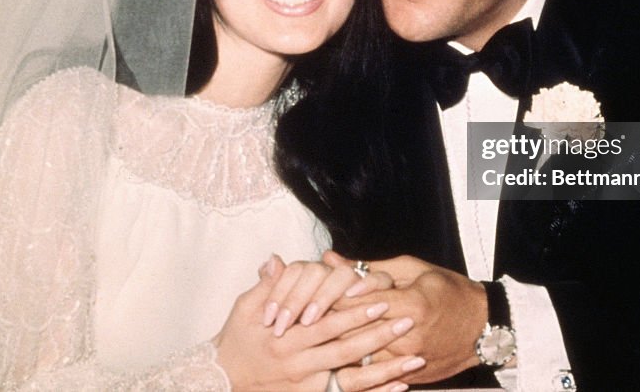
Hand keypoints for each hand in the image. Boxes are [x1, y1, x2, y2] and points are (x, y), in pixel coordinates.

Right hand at [214, 260, 424, 391]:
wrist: (224, 380)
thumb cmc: (237, 340)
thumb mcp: (244, 309)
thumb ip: (266, 286)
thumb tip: (276, 261)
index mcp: (287, 338)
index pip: (327, 323)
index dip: (354, 312)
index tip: (381, 299)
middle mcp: (301, 365)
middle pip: (346, 350)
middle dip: (378, 336)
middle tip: (407, 322)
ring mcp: (309, 386)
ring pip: (354, 379)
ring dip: (386, 369)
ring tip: (416, 358)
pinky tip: (401, 386)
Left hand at [326, 253, 486, 383]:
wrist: (484, 328)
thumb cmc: (450, 291)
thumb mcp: (412, 269)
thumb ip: (369, 267)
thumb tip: (332, 259)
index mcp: (410, 305)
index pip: (357, 302)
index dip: (328, 297)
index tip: (310, 292)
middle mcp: (408, 336)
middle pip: (353, 332)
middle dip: (325, 324)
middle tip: (300, 317)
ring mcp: (409, 359)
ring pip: (359, 357)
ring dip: (335, 346)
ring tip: (312, 337)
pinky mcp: (410, 374)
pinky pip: (374, 373)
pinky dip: (354, 364)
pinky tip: (336, 356)